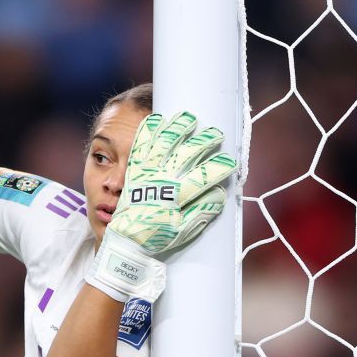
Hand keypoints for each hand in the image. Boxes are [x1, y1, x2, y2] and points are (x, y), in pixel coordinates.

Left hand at [86, 111, 236, 302]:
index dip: (220, 168)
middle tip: (216, 134)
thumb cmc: (155, 237)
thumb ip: (202, 212)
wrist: (124, 239)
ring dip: (177, 128)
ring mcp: (146, 171)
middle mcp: (161, 180)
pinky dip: (149, 129)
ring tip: (189, 118)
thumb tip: (220, 195)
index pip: (204, 177)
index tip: (231, 162)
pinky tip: (158, 119)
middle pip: (187, 153)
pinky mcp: (134, 167)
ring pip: (164, 142)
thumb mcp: (182, 231)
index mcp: (175, 197)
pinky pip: (141, 143)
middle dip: (204, 141)